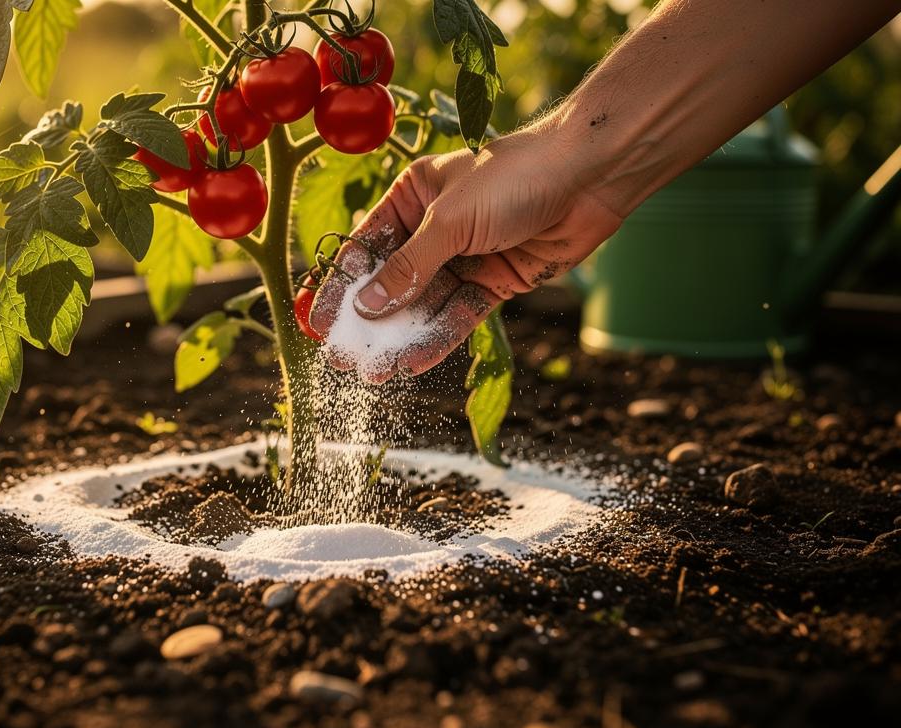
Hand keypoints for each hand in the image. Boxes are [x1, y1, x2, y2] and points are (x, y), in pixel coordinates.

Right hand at [309, 126, 623, 381]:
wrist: (588, 178)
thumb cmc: (512, 178)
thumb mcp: (449, 222)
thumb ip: (408, 268)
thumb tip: (366, 306)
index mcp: (412, 196)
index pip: (365, 246)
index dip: (341, 285)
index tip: (317, 320)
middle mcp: (435, 228)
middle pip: (393, 282)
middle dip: (369, 321)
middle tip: (344, 358)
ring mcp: (465, 257)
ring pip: (425, 305)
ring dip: (401, 338)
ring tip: (376, 372)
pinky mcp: (494, 281)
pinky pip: (459, 316)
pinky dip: (437, 339)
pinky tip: (413, 363)